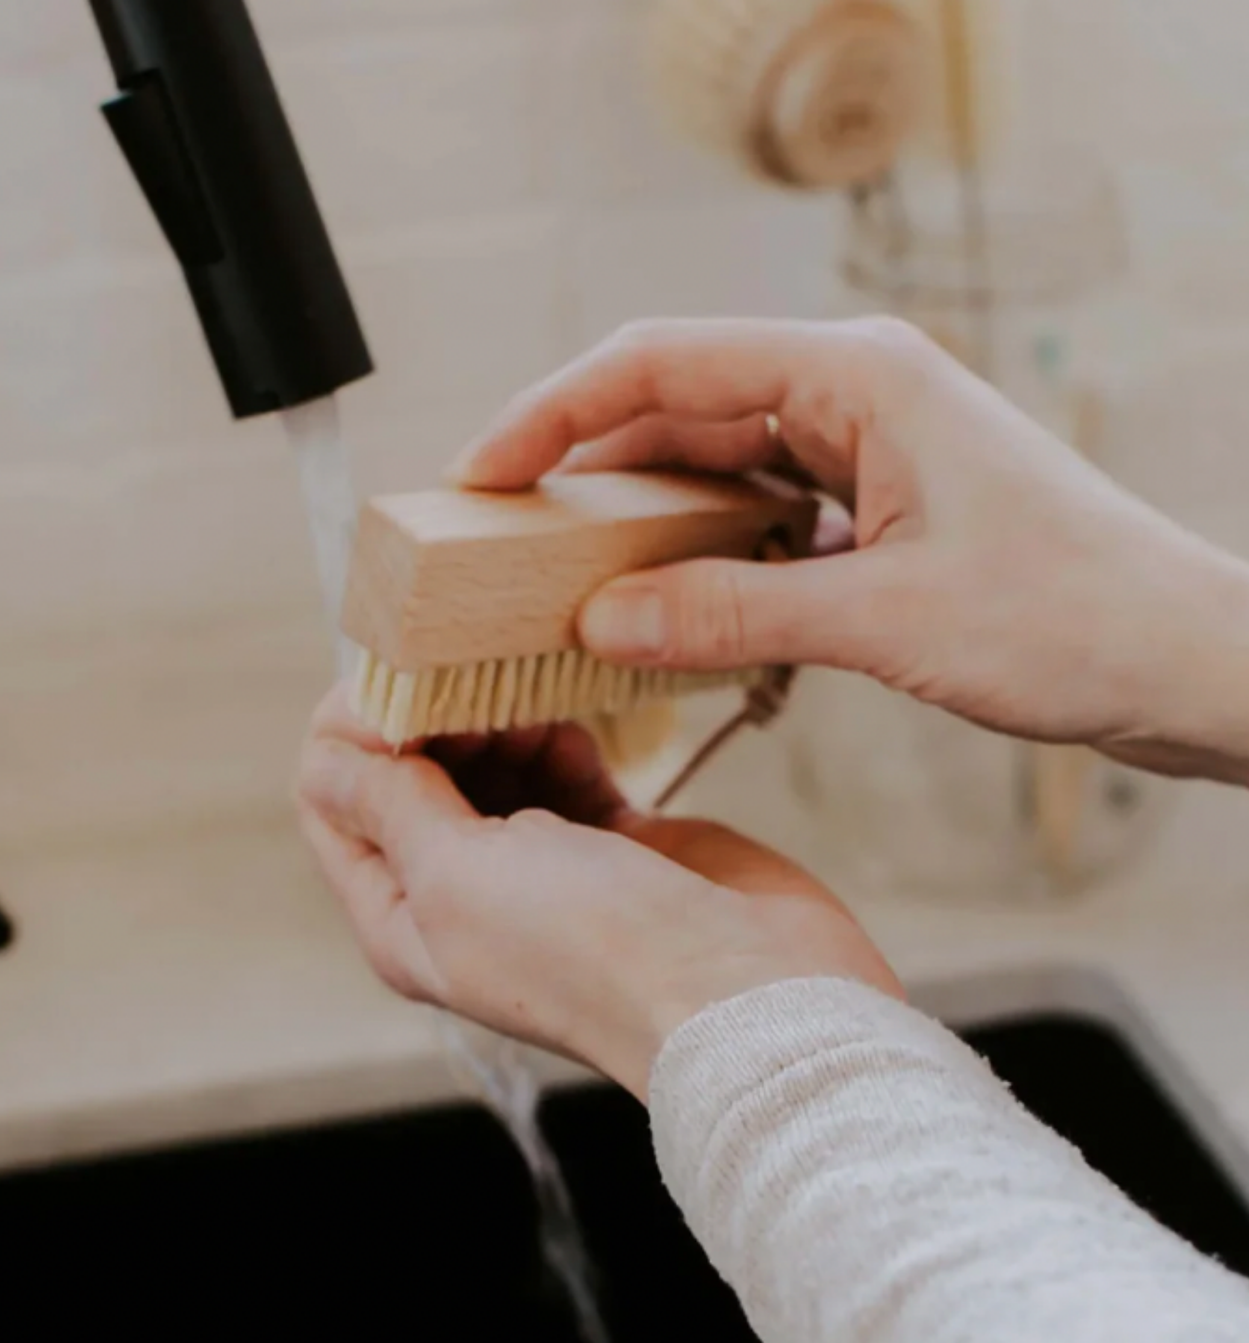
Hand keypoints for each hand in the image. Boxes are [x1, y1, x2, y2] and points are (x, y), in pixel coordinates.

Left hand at [297, 687, 899, 1098]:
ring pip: (489, 766)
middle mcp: (464, 896)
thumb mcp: (458, 873)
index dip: (352, 732)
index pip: (337, 806)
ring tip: (526, 699)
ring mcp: (541, 869)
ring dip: (496, 721)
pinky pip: (561, 769)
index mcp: (404, 919)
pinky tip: (569, 721)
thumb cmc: (594, 948)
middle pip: (413, 779)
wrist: (747, 993)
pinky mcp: (611, 842)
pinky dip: (557, 737)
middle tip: (469, 676)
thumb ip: (390, 805)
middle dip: (429, 719)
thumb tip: (324, 758)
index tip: (396, 678)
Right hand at [448, 318, 1248, 785]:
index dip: (555, 412)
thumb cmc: (1077, 619)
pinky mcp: (875, 506)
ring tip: (566, 576)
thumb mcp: (889, 619)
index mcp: (856, 376)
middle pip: (676, 410)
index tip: (482, 471)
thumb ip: (735, 613)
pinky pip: (757, 515)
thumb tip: (603, 617)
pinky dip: (703, 556)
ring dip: (641, 519)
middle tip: (503, 538)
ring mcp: (864, 450)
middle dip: (584, 469)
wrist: (1189, 662)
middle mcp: (853, 394)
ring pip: (713, 466)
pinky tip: (667, 605)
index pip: (662, 363)